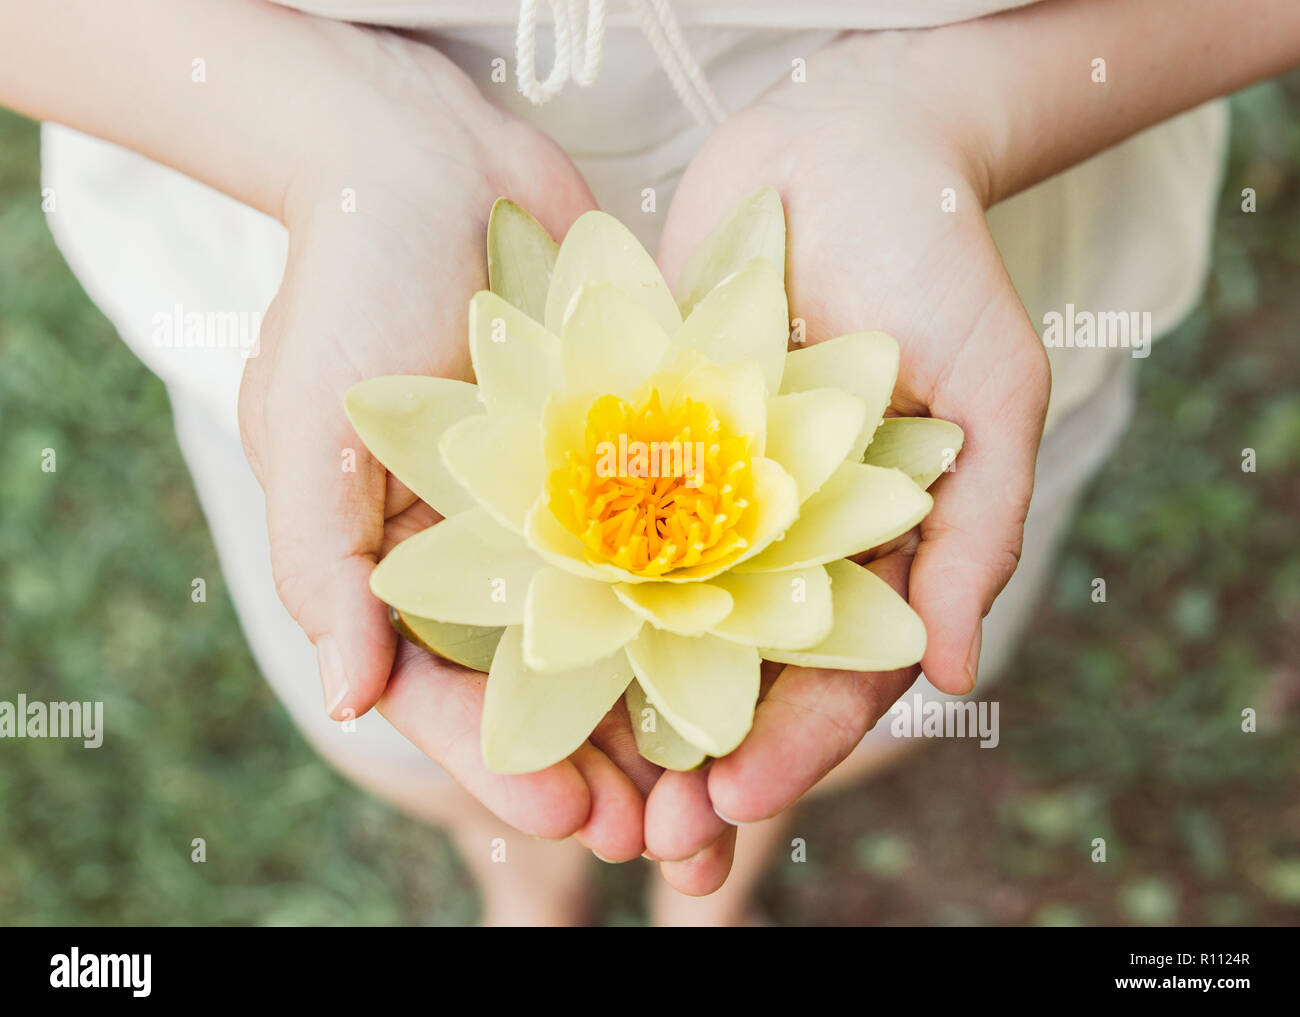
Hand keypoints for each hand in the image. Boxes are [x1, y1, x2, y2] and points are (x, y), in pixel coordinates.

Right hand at [237, 29, 650, 859]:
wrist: (426, 156)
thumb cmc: (349, 282)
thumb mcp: (307, 422)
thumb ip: (325, 562)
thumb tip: (350, 700)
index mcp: (398, 566)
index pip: (448, 693)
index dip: (503, 763)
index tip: (574, 816)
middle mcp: (480, 550)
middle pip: (544, 687)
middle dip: (600, 767)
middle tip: (667, 839)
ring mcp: (554, 507)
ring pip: (618, 635)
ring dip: (663, 712)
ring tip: (719, 787)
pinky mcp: (621, 454)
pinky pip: (666, 545)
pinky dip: (705, 605)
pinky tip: (758, 659)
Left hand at [647, 30, 1050, 889]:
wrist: (837, 149)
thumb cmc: (934, 260)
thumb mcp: (988, 391)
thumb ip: (977, 529)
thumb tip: (963, 670)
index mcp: (883, 548)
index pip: (842, 673)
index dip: (794, 747)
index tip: (735, 808)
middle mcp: (797, 540)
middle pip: (749, 679)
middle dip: (706, 766)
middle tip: (656, 846)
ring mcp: (723, 501)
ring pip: (674, 632)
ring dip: (636, 719)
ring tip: (592, 799)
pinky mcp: (656, 452)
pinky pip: (617, 543)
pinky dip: (586, 611)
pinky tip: (541, 671)